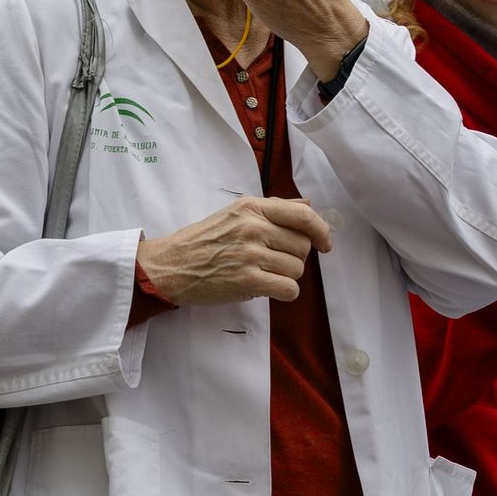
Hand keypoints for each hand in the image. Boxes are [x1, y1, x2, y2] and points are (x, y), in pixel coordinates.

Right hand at [136, 197, 331, 304]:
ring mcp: (250, 255)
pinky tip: (271, 289)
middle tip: (276, 261)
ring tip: (266, 274)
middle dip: (296, 257)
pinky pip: (288, 289)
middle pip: (302, 245)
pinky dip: (285, 292)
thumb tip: (309, 202)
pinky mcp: (246, 281)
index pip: (302, 214)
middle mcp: (253, 228)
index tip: (324, 243)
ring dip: (288, 276)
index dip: (321, 230)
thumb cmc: (205, 239)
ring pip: (297, 269)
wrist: (172, 265)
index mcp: (252, 207)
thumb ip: (274, 208)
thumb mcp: (236, 213)